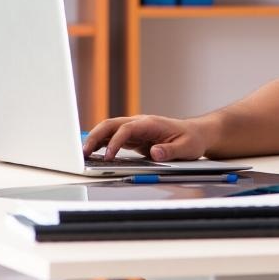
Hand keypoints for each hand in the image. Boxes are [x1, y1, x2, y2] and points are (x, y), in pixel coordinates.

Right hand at [82, 115, 208, 161]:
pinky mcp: (135, 137)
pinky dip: (102, 143)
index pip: (127, 129)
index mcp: (151, 123)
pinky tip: (93, 152)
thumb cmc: (192, 139)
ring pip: (109, 129)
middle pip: (112, 124)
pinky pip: (113, 137)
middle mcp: (140, 123)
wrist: (196, 133)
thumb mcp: (186, 147)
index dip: (115, 142)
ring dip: (95, 139)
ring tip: (82, 154)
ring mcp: (136, 129)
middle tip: (84, 152)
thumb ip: (170, 151)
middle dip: (96, 136)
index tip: (108, 156)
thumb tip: (156, 154)